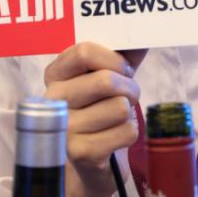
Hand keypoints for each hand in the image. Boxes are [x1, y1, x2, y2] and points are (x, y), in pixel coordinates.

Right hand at [43, 43, 147, 196]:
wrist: (90, 163)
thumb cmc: (100, 110)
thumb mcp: (108, 76)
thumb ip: (123, 53)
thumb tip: (144, 33)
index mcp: (55, 75)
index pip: (83, 51)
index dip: (114, 59)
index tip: (123, 69)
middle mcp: (53, 100)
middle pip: (106, 80)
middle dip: (129, 88)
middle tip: (126, 97)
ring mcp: (65, 128)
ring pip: (120, 107)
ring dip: (129, 112)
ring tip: (117, 118)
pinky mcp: (81, 153)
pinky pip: (126, 131)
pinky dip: (130, 133)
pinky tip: (115, 137)